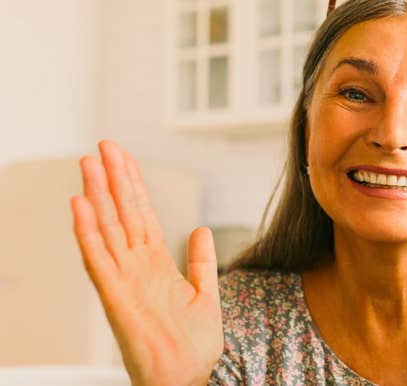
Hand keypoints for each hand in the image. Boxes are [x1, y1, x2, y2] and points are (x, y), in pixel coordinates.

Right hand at [70, 140, 222, 385]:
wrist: (187, 379)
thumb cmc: (194, 346)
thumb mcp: (208, 295)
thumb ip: (202, 262)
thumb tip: (201, 229)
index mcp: (159, 265)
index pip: (143, 216)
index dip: (134, 187)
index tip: (125, 158)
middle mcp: (138, 268)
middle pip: (122, 214)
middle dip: (113, 179)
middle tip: (104, 145)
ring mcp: (124, 281)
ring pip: (107, 229)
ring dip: (97, 196)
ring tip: (88, 163)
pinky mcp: (115, 298)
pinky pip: (98, 260)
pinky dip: (88, 232)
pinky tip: (80, 206)